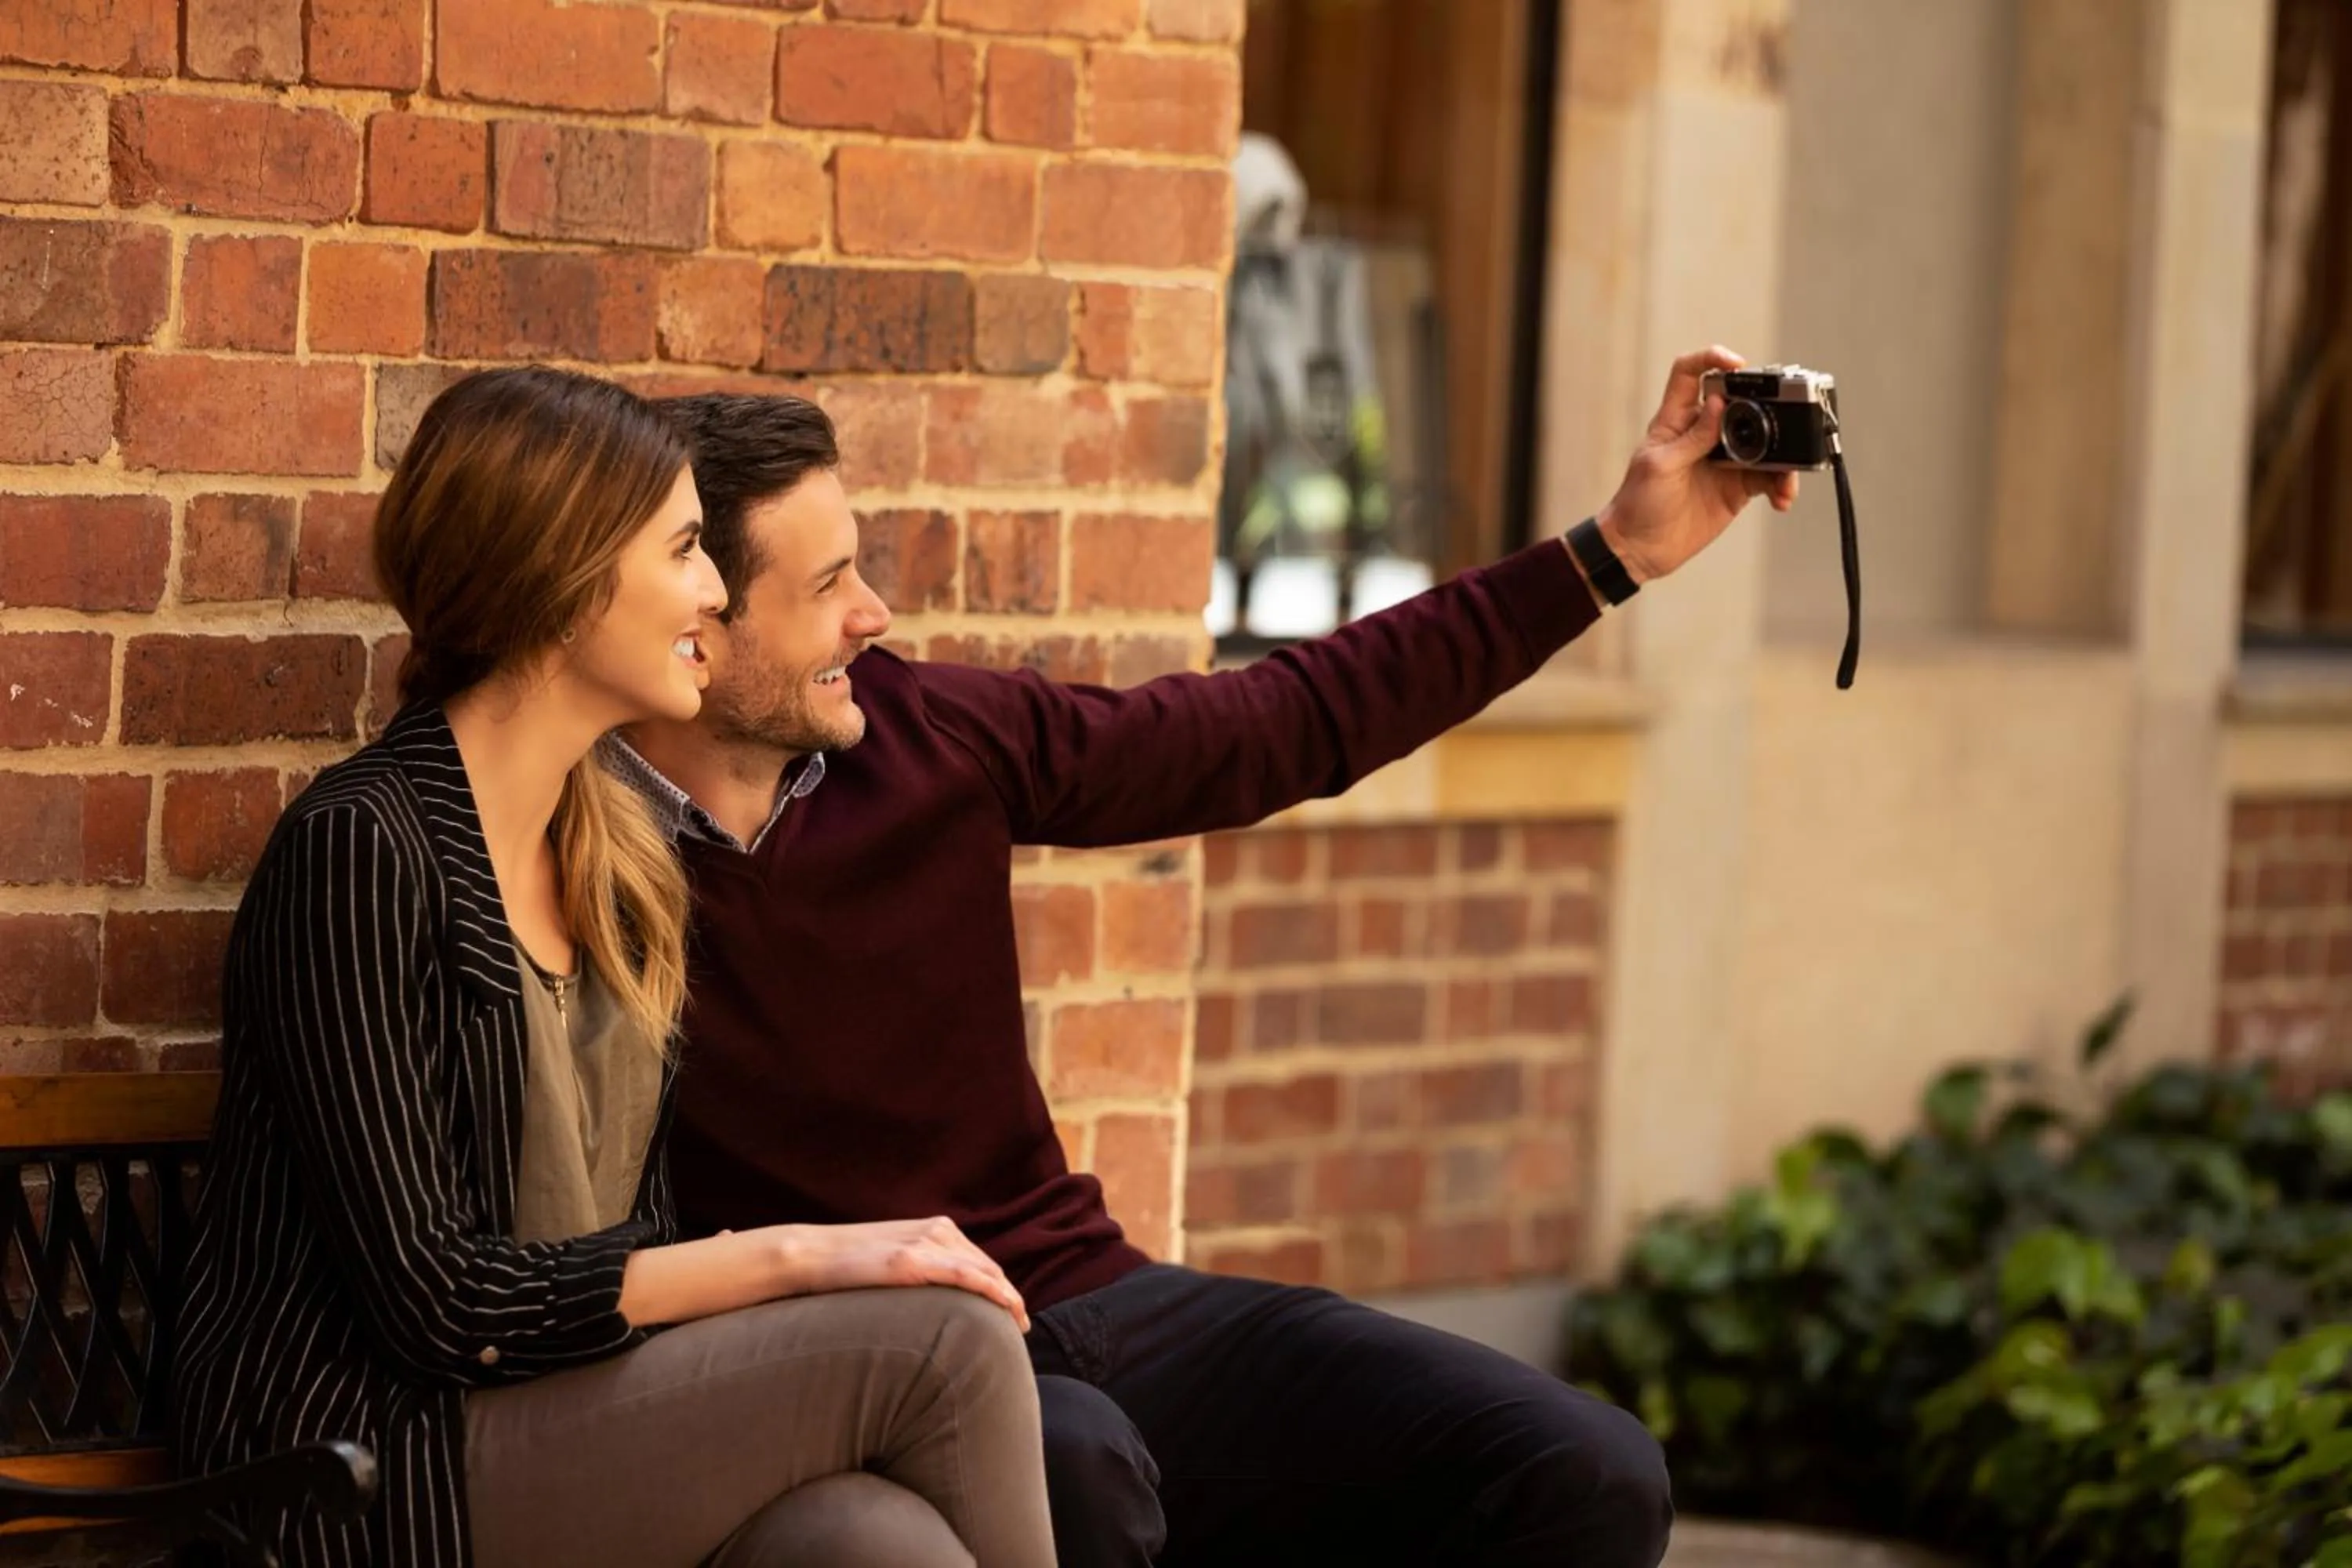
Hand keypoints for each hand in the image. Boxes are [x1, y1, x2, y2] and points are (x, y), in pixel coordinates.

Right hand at [780, 1216, 1029, 1331]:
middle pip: (988, 1266)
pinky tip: (1006, 1307)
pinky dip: (992, 1291)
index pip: (979, 1260)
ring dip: (1007, 1297)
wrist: (811, 1254)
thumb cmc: (848, 1265)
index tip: (1013, 1310)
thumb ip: (921, 1268)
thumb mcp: (894, 1260)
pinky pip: (965, 1276)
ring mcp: (925, 1243)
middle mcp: (937, 1230)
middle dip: (1009, 1295)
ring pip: (985, 1271)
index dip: (1000, 1286)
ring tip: (1018, 1325)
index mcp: (934, 1228)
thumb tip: (937, 1300)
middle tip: (1021, 1325)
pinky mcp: (912, 1260)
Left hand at [1589, 346, 1799, 584]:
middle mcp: (1704, 433)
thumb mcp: (1660, 467)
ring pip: (1765, 442)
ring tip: (1787, 479)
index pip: (1690, 373)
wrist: (1639, 548)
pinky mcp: (1738, 486)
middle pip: (1743, 403)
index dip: (1712, 359)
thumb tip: (1719, 403)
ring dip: (1783, 455)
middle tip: (1787, 421)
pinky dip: (1781, 485)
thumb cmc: (1637, 503)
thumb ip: (1691, 437)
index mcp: (1677, 420)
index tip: (1737, 364)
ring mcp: (1725, 459)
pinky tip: (1782, 498)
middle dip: (1769, 407)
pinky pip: (1769, 477)